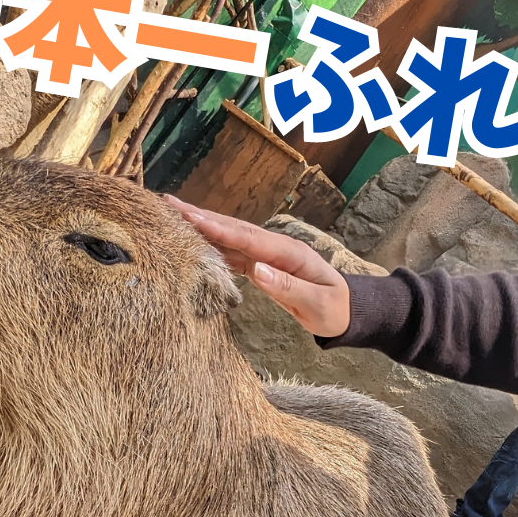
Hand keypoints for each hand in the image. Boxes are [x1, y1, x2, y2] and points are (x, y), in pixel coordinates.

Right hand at [164, 195, 351, 336]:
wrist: (348, 312)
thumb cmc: (335, 310)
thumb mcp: (318, 304)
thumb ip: (289, 287)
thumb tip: (258, 270)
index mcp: (289, 253)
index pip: (248, 238)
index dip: (218, 228)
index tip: (190, 217)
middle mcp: (276, 248)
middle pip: (234, 229)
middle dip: (202, 217)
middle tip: (169, 204)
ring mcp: (268, 255)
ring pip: (231, 238)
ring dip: (202, 227)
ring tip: (172, 216)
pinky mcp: (263, 266)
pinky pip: (233, 253)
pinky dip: (212, 245)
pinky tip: (192, 242)